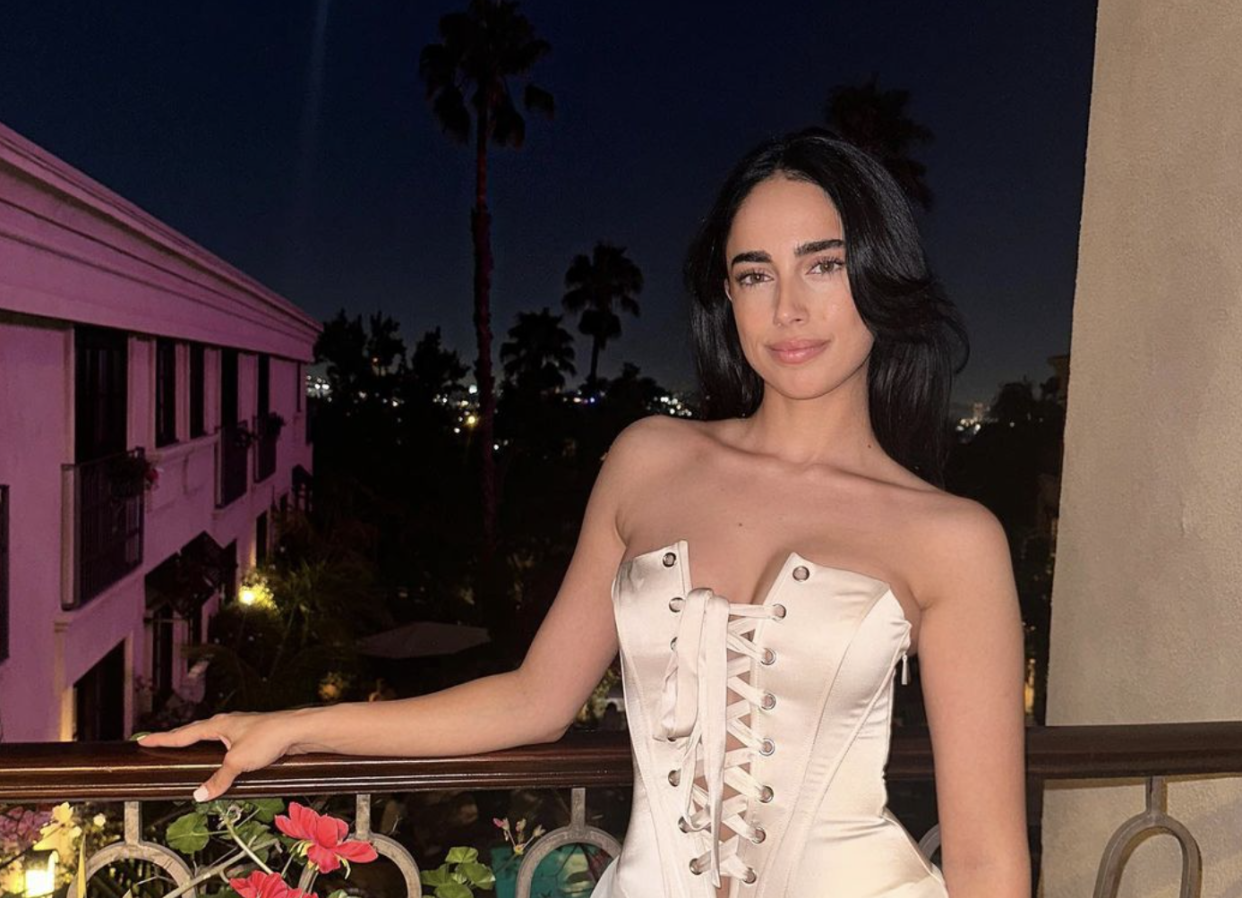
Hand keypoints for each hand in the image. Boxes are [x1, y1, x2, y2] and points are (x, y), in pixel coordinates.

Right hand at [136, 711, 299, 800]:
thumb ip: (218, 779)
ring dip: (195, 740)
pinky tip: (218, 755)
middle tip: (157, 742)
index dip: (162, 738)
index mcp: (218, 725)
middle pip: (194, 731)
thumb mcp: (238, 762)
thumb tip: (200, 794)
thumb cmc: (268, 738)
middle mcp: (226, 723)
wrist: (298, 730)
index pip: (183, 734)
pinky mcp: (251, 735)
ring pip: (210, 735)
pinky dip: (214, 747)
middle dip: (175, 737)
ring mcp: (239, 728)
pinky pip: (225, 741)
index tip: (143, 740)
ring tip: (182, 747)